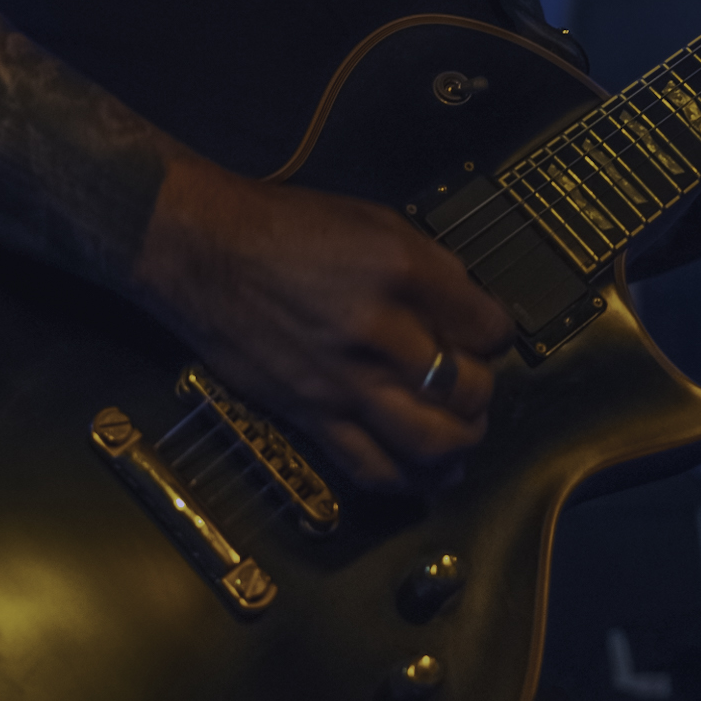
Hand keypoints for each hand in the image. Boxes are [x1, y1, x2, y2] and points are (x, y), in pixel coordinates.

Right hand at [134, 158, 512, 494]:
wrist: (204, 251)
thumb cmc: (283, 230)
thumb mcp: (373, 220)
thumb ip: (428, 266)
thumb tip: (468, 307)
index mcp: (401, 272)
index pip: (487, 328)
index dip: (496, 336)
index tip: (486, 338)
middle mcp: (378, 330)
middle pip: (467, 390)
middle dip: (482, 393)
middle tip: (475, 386)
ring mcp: (343, 380)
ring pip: (429, 442)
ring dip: (458, 444)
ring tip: (459, 433)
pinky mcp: (310, 414)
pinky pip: (370, 467)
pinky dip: (406, 479)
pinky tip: (420, 473)